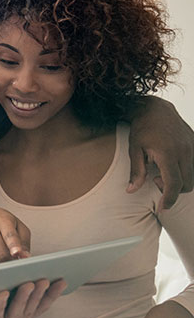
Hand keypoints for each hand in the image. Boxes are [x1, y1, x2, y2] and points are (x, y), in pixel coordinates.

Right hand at [0, 207, 30, 263]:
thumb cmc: (4, 222)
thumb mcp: (19, 227)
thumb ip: (24, 243)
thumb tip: (24, 257)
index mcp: (3, 222)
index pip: (9, 236)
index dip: (14, 246)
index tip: (17, 254)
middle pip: (0, 253)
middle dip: (9, 261)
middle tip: (13, 261)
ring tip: (2, 259)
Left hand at [0, 278, 65, 317]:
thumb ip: (11, 288)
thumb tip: (26, 270)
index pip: (40, 306)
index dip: (52, 294)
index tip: (62, 280)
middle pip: (30, 309)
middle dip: (38, 293)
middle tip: (44, 278)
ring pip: (15, 314)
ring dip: (23, 298)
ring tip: (27, 283)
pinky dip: (0, 304)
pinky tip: (2, 293)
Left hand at [127, 96, 193, 210]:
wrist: (155, 108)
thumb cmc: (141, 128)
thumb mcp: (134, 149)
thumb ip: (135, 172)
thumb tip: (131, 191)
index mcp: (167, 154)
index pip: (174, 184)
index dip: (168, 200)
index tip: (162, 209)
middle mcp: (184, 151)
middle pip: (186, 184)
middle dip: (173, 190)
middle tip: (156, 180)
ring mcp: (192, 147)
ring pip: (193, 176)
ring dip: (180, 181)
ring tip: (163, 172)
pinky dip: (186, 171)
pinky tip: (172, 165)